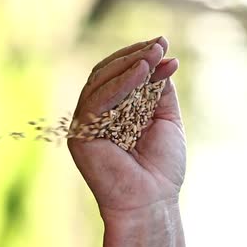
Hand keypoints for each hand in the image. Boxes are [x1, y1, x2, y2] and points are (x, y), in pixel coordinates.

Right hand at [68, 37, 184, 217]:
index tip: (163, 45)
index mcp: (113, 112)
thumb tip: (161, 59)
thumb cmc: (161, 167)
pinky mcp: (80, 135)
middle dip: (134, 56)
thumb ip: (159, 91)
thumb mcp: (166, 119)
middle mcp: (96, 115)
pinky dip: (119, 84)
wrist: (152, 201)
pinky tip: (142, 72)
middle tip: (160, 45)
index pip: (118, 75)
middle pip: (107, 74)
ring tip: (154, 54)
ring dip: (128, 64)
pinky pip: (97, 101)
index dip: (138, 56)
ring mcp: (85, 124)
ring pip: (100, 82)